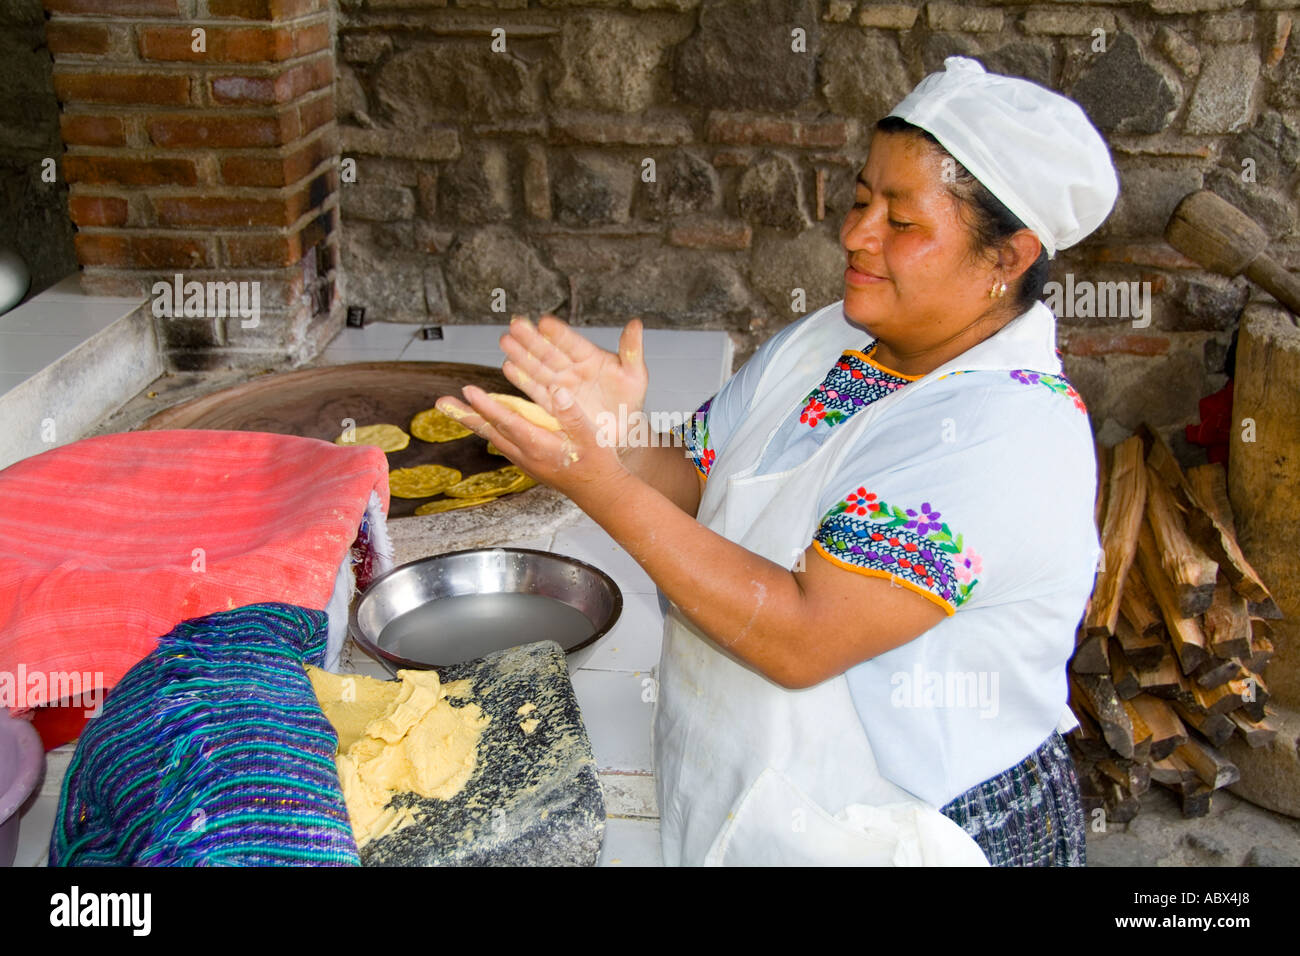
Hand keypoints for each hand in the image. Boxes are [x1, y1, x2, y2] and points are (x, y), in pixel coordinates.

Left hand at [434, 384, 630, 508]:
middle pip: (490, 431)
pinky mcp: (529, 464)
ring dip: (473, 422)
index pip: (507, 422)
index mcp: (540, 445)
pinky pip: (502, 444)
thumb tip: (557, 391)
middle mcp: (527, 455)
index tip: (468, 391)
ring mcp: (525, 462)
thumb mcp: (592, 435)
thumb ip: (572, 413)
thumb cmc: (598, 464)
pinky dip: (489, 431)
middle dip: (465, 415)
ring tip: (455, 409)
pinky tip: (484, 424)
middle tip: (442, 402)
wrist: (600, 493)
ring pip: (493, 438)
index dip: (487, 406)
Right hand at [498, 314, 647, 457]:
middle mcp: (571, 369)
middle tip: (515, 325)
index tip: (544, 322)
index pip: (572, 342)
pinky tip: (509, 368)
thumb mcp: (635, 376)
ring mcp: (561, 385)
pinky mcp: (553, 404)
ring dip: (521, 356)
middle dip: (531, 339)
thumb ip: (632, 350)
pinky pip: (536, 391)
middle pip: (549, 351)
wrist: (622, 432)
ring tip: (505, 342)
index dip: (558, 333)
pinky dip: (522, 380)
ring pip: (538, 368)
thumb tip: (636, 323)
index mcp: (590, 358)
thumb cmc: (629, 401)